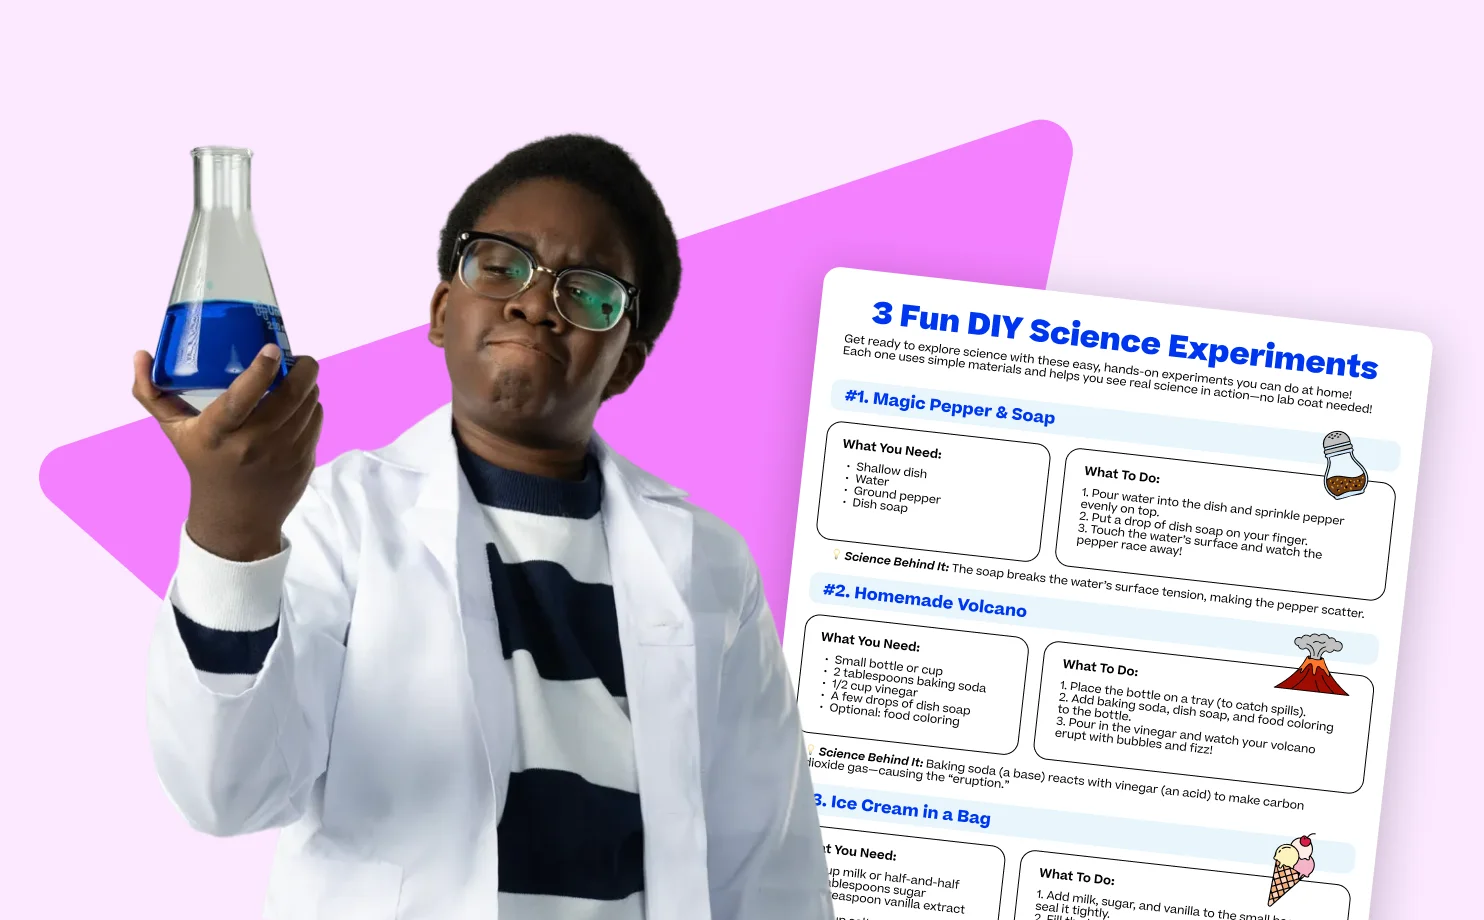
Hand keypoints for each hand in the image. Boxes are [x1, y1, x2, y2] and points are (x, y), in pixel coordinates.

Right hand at [133, 345, 322, 560]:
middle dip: (302, 368)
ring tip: (298, 378)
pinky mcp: (303, 460)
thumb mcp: (175, 432)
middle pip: (292, 394)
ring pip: (309, 404)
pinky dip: (312, 406)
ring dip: (309, 385)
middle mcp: (253, 443)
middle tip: (297, 358)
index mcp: (218, 433)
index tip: (271, 349)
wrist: (235, 519)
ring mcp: (283, 453)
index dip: (261, 369)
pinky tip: (302, 404)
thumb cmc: (203, 464)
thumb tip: (140, 355)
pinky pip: (316, 420)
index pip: (242, 397)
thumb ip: (152, 394)